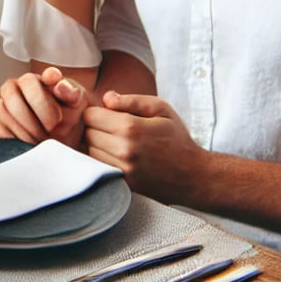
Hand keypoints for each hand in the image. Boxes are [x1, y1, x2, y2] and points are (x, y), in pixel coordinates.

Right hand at [0, 68, 86, 145]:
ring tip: (42, 137)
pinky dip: (14, 137)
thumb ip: (72, 93)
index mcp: (33, 80)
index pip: (30, 81)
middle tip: (51, 127)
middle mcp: (14, 88)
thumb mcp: (75, 104)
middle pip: (12, 96)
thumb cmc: (64, 115)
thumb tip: (62, 87)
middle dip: (33, 116)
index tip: (51, 97)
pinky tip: (28, 141)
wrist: (57, 136)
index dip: (38, 92)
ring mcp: (1, 103)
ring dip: (24, 129)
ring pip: (2, 112)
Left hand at [81, 91, 204, 201]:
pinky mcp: (121, 182)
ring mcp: (121, 169)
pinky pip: (98, 167)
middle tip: (115, 128)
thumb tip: (106, 98)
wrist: (193, 175)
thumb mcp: (161, 109)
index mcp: (131, 128)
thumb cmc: (177, 138)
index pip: (90, 115)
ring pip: (90, 151)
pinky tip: (118, 155)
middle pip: (87, 133)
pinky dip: (103, 159)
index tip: (109, 114)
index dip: (98, 112)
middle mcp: (123, 150)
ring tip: (118, 142)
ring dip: (98, 145)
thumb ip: (131, 100)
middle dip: (97, 128)